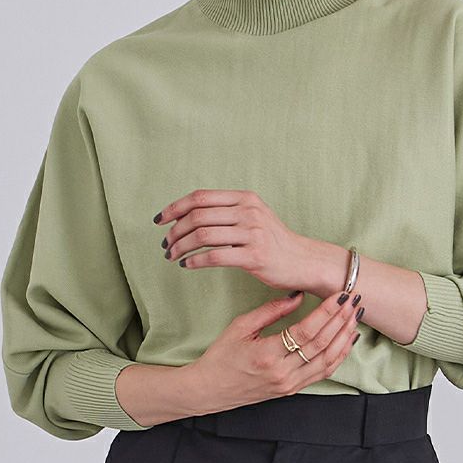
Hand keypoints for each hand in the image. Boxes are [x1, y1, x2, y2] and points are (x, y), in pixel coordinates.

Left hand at [153, 189, 313, 290]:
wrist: (303, 260)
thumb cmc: (273, 241)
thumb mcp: (253, 216)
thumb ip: (226, 211)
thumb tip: (187, 214)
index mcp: (245, 198)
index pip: (200, 197)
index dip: (175, 207)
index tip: (159, 220)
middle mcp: (248, 211)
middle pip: (197, 216)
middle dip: (174, 231)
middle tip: (165, 245)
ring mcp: (252, 233)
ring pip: (202, 236)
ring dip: (180, 247)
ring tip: (172, 256)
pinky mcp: (254, 256)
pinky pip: (214, 257)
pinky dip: (194, 262)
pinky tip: (187, 266)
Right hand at [188, 289, 363, 414]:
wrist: (209, 389)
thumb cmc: (221, 356)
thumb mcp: (240, 327)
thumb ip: (271, 311)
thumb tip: (298, 295)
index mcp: (267, 355)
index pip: (306, 331)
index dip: (326, 312)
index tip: (340, 295)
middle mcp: (282, 373)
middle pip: (321, 344)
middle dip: (341, 320)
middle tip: (354, 300)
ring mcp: (289, 384)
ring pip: (327, 360)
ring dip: (344, 337)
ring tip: (355, 316)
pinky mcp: (292, 389)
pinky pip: (322, 372)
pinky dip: (339, 355)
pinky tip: (347, 340)